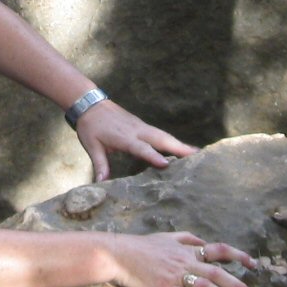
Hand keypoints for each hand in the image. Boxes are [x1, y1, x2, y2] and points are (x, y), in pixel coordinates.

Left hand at [73, 99, 197, 180]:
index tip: (166, 164)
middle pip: (160, 139)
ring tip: (196, 153)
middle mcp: (136, 130)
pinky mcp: (142, 126)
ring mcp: (141, 127)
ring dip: (179, 144)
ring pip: (163, 135)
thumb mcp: (92, 146)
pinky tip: (181, 148)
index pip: (141, 148)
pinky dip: (172, 140)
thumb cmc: (91, 127)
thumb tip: (101, 183)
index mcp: (124, 137)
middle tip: (196, 156)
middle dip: (178, 147)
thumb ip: (100, 164)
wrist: (91, 104)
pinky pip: (160, 134)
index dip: (153, 156)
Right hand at [104, 232, 256, 286]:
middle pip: (218, 272)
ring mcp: (176, 276)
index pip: (219, 249)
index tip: (253, 264)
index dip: (238, 256)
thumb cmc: (142, 246)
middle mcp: (185, 261)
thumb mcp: (167, 237)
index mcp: (187, 249)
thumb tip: (204, 242)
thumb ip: (188, 239)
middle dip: (238, 285)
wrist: (119, 254)